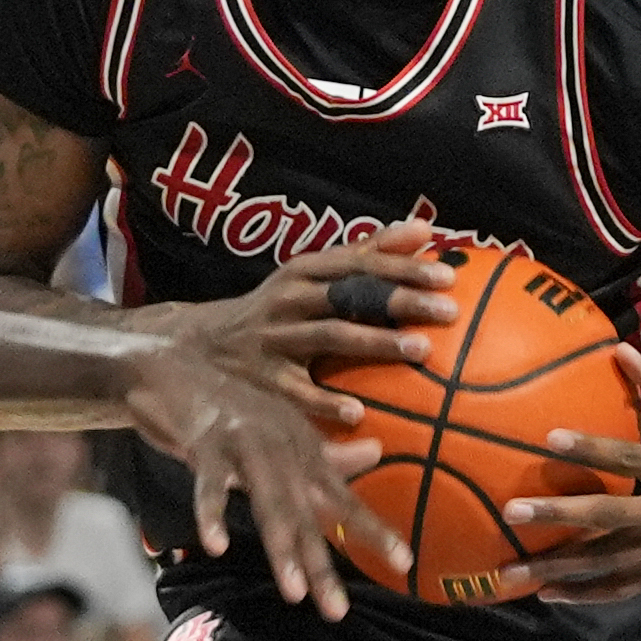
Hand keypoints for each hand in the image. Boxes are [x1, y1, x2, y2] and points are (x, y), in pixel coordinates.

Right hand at [123, 346, 408, 622]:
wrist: (173, 367)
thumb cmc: (230, 407)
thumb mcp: (282, 429)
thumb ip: (325, 450)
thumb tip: (376, 454)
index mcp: (302, 448)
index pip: (343, 497)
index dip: (373, 529)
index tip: (404, 564)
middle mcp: (282, 446)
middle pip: (306, 512)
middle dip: (321, 562)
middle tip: (337, 611)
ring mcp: (245, 442)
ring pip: (267, 502)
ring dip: (282, 547)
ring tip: (294, 591)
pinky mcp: (206, 442)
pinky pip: (209, 484)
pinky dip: (211, 513)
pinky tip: (215, 545)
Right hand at [158, 222, 460, 427]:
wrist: (193, 346)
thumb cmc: (272, 311)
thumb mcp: (308, 276)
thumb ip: (364, 253)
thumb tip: (422, 228)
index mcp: (302, 271)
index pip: (358, 261)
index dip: (402, 266)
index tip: (447, 276)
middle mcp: (287, 299)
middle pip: (349, 294)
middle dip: (398, 300)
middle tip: (447, 312)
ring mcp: (272, 339)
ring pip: (329, 336)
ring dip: (375, 341)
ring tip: (421, 352)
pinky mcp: (260, 379)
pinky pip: (297, 392)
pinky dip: (326, 401)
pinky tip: (359, 412)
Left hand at [499, 345, 640, 602]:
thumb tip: (619, 347)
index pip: (634, 458)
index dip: (593, 449)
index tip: (549, 439)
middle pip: (618, 517)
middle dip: (564, 515)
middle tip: (513, 511)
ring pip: (617, 562)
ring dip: (564, 568)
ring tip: (513, 570)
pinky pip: (631, 585)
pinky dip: (590, 592)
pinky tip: (549, 593)